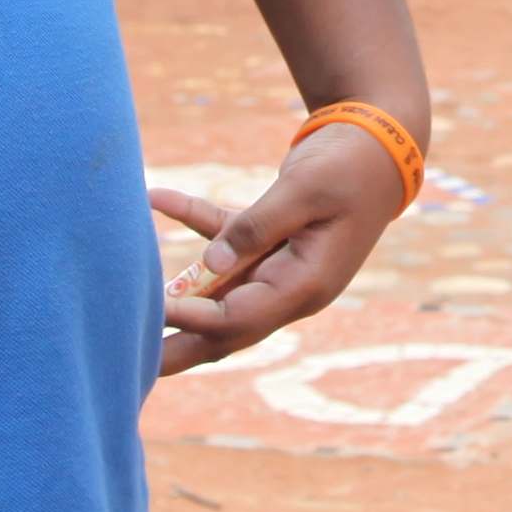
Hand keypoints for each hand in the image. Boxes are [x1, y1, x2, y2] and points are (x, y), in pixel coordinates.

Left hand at [154, 123, 405, 371]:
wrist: (381, 143)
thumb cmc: (349, 166)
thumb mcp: (304, 190)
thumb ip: (256, 227)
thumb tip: (209, 265)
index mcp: (306, 285)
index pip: (239, 318)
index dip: (192, 318)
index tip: (150, 310)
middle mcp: (291, 286)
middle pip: (226, 327)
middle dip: (180, 347)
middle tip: (132, 369)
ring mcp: (280, 266)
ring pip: (219, 291)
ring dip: (177, 297)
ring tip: (129, 312)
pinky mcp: (271, 238)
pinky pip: (223, 237)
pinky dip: (190, 219)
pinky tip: (157, 195)